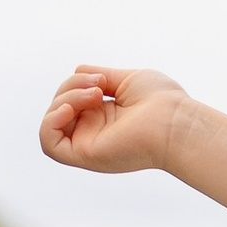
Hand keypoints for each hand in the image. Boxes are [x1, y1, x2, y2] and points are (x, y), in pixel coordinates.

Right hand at [38, 63, 191, 176]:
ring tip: (94, 94)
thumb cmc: (163, 102)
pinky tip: (68, 109)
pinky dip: (50, 122)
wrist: (177, 123)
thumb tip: (78, 71)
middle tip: (100, 85)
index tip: (102, 78)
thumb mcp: (125, 79)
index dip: (76, 82)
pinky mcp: (86, 156)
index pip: (70, 97)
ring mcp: (90, 144)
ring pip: (53, 121)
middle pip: (59, 105)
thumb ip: (98, 76)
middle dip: (71, 86)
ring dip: (65, 98)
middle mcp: (95, 132)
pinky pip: (49, 144)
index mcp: (105, 116)